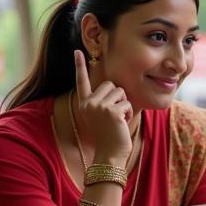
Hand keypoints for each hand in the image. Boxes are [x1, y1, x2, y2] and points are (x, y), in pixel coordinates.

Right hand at [74, 49, 131, 163]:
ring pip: (120, 92)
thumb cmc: (110, 136)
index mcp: (84, 104)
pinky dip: (128, 113)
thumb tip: (114, 87)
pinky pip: (127, 103)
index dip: (79, 66)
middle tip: (114, 115)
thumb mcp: (103, 116)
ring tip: (117, 120)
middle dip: (117, 97)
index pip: (82, 81)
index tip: (77, 51)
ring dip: (124, 105)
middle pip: (110, 84)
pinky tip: (121, 124)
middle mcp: (88, 103)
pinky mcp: (111, 111)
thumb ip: (104, 102)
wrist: (110, 154)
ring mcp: (98, 107)